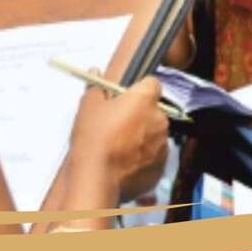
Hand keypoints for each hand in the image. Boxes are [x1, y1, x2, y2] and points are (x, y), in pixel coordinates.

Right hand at [69, 76, 168, 203]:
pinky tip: (125, 164)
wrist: (96, 179)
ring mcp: (163, 145)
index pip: (152, 84)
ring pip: (155, 135)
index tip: (127, 97)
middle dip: (141, 116)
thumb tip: (96, 72)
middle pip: (154, 111)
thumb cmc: (93, 139)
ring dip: (143, 138)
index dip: (140, 89)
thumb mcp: (88, 107)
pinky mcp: (161, 168)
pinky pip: (154, 157)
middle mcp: (160, 119)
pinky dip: (144, 159)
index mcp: (145, 100)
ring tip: (120, 148)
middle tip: (119, 125)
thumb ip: (96, 87)